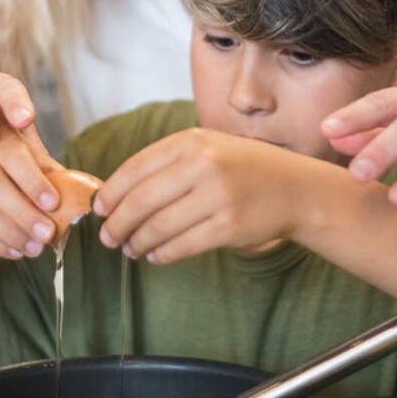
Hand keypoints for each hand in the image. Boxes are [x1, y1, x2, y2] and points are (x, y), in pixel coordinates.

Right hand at [0, 112, 64, 259]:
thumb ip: (59, 177)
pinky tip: (17, 252)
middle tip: (48, 234)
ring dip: (9, 233)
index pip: (11, 152)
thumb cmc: (23, 172)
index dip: (32, 179)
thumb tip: (93, 196)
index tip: (54, 203)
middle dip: (21, 213)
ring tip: (36, 248)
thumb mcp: (40, 166)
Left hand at [93, 128, 332, 264]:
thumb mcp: (207, 150)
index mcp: (191, 141)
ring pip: (158, 227)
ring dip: (137, 242)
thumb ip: (166, 165)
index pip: (134, 169)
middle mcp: (203, 165)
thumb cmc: (243, 171)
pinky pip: (181, 246)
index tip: (99, 210)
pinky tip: (154, 256)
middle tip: (108, 237)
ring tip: (130, 248)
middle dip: (117, 224)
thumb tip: (114, 196)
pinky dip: (161, 254)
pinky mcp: (229, 226)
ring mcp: (217, 196)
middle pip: (140, 201)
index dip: (111, 193)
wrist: (297, 189)